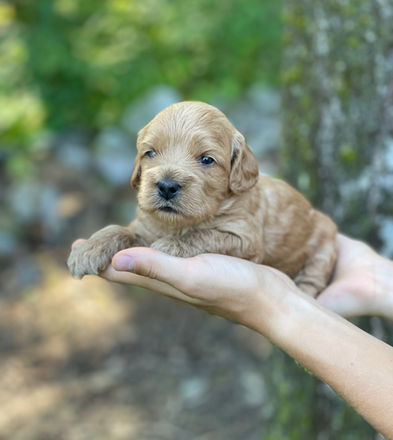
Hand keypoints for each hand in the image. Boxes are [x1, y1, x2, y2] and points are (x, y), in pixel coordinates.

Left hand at [71, 234, 392, 320]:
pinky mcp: (202, 267)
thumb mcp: (192, 275)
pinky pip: (170, 255)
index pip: (120, 270)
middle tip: (86, 243)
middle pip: (130, 266)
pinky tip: (161, 240)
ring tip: (117, 240)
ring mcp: (186, 275)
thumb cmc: (234, 287)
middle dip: (107, 254)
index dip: (96, 260)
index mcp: (163, 281)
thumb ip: (156, 268)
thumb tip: (113, 261)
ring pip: (148, 260)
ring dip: (129, 250)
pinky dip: (155, 247)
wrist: (270, 299)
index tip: (74, 248)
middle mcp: (170, 280)